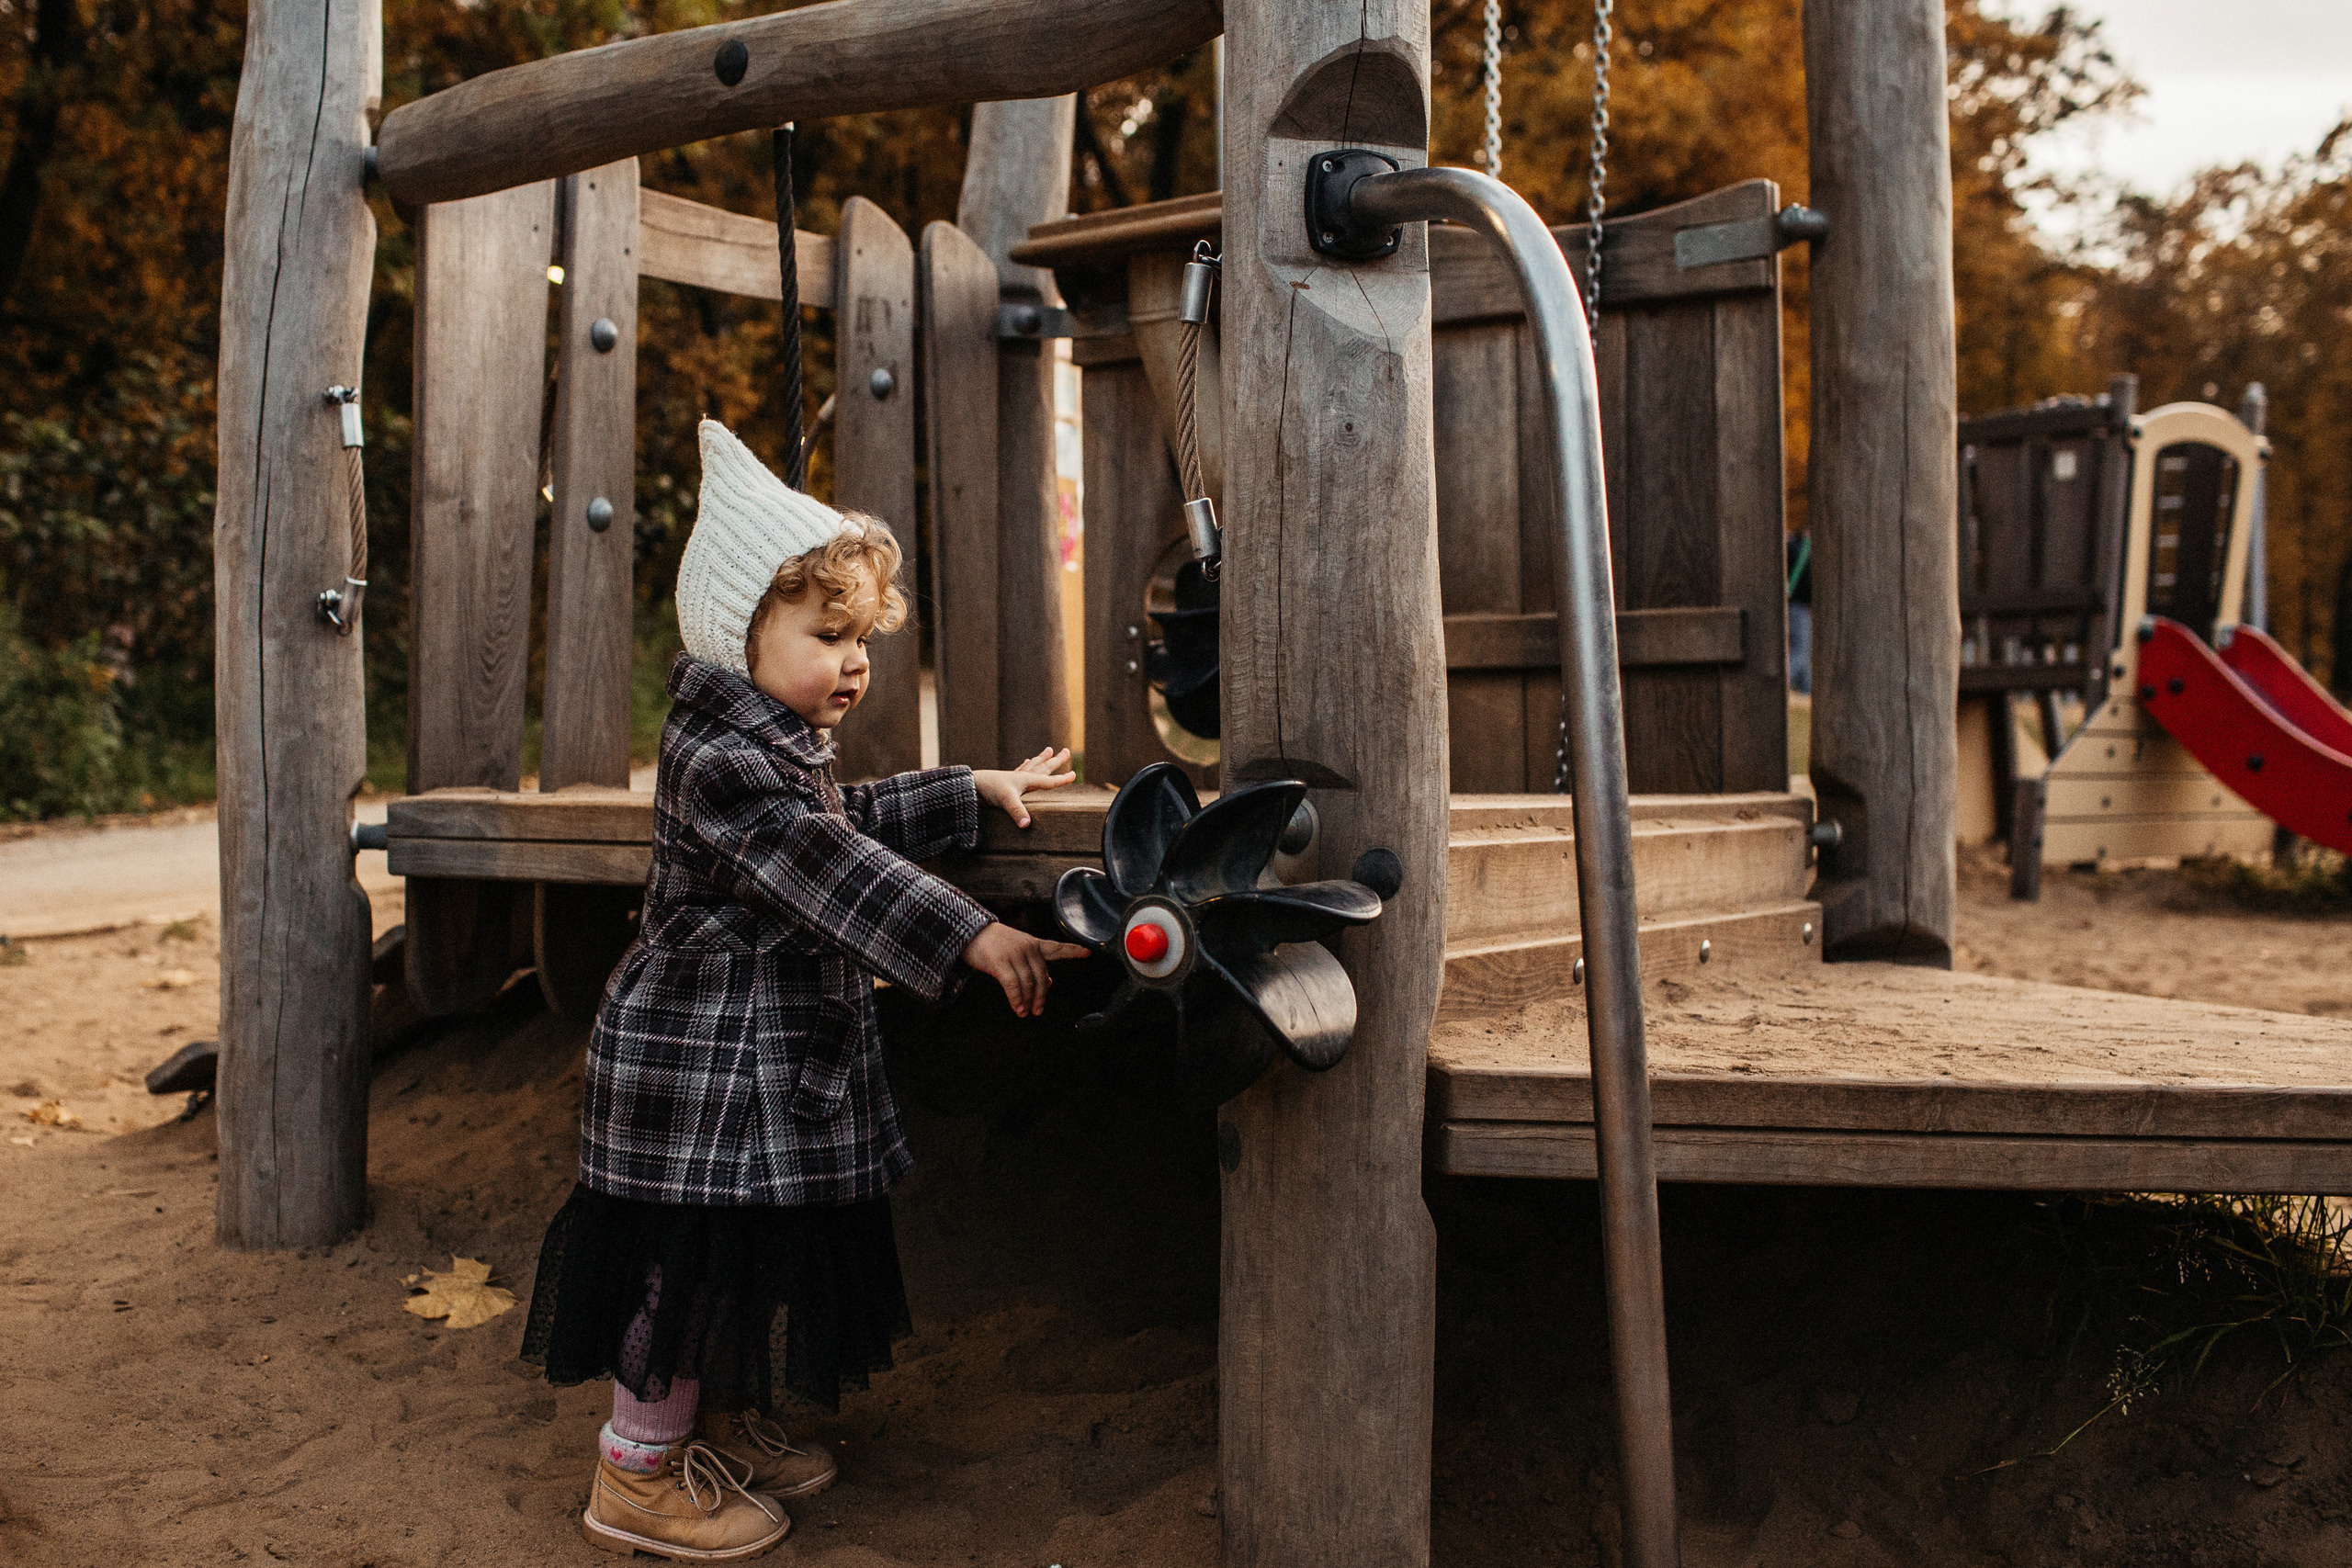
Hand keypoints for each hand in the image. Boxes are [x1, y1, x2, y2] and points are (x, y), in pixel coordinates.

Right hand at [963, 921, 1090, 1017]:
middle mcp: (1027, 948)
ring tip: (1025, 1012)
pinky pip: (1013, 985)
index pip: (1056, 948)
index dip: (1073, 951)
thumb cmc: (993, 943)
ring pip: (1028, 983)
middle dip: (1041, 995)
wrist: (970, 932)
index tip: (1089, 952)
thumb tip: (1050, 982)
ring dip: (1027, 1001)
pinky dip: (1016, 999)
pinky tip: (1017, 1008)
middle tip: (1038, 1010)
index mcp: (1033, 944)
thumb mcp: (1016, 950)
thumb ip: (1033, 965)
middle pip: (1041, 976)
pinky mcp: (1000, 962)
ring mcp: (1014, 954)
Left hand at [971, 746, 1076, 827]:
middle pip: (1043, 768)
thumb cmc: (989, 790)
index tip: (1074, 775)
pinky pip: (1019, 770)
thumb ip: (1018, 812)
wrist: (970, 785)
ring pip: (1032, 766)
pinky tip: (1026, 761)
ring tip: (1048, 750)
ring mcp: (1013, 778)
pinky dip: (1025, 765)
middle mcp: (1022, 777)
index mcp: (1026, 781)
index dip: (1062, 780)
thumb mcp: (1006, 801)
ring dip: (1041, 759)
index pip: (1049, 781)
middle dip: (1055, 761)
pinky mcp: (1005, 780)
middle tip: (1066, 751)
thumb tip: (1027, 825)